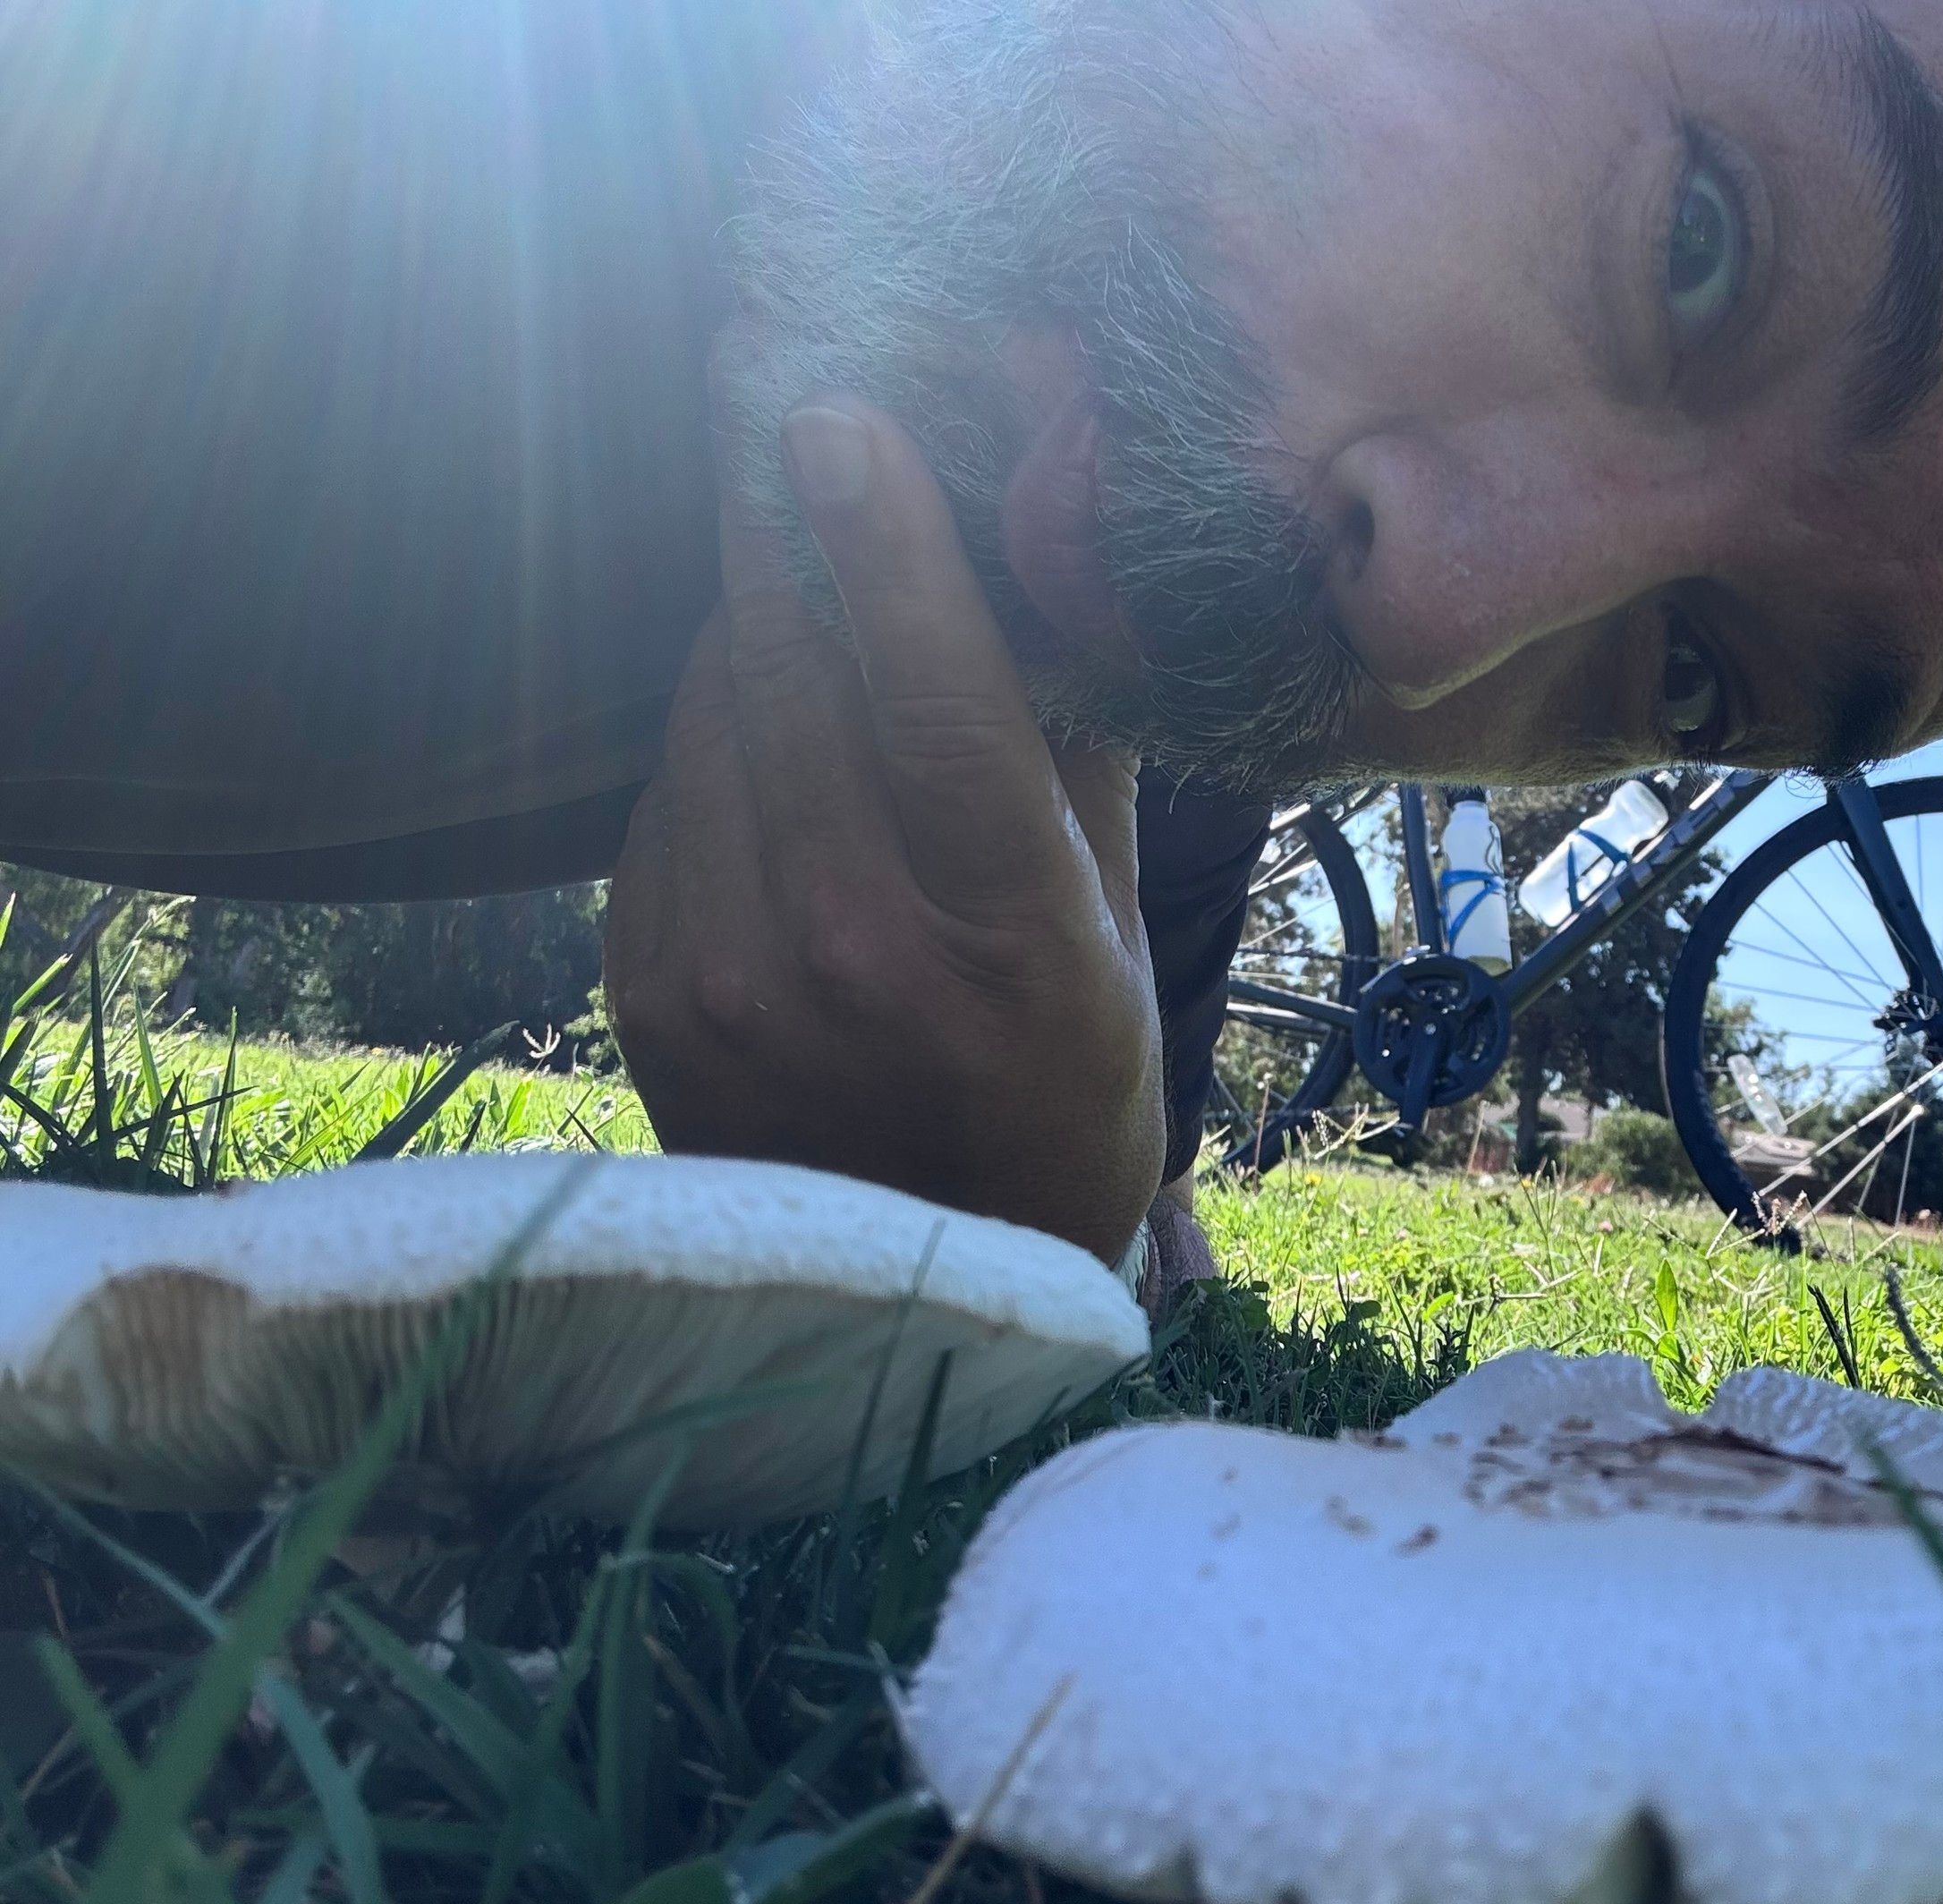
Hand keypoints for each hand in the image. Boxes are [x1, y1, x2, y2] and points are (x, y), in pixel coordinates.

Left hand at [604, 394, 1163, 1265]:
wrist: (929, 1284)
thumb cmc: (1060, 1094)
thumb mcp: (1119, 942)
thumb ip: (1075, 764)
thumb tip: (1042, 574)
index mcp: (1010, 941)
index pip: (937, 701)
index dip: (885, 542)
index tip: (837, 411)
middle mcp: (857, 953)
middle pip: (791, 669)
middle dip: (784, 526)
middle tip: (780, 406)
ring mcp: (735, 978)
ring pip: (711, 714)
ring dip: (751, 627)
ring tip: (801, 589)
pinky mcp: (649, 991)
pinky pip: (665, 796)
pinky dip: (712, 742)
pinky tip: (768, 753)